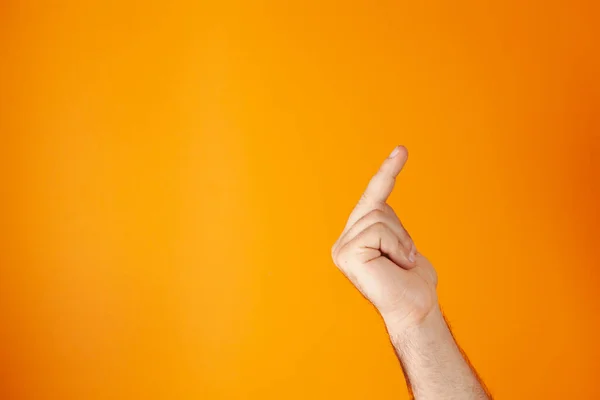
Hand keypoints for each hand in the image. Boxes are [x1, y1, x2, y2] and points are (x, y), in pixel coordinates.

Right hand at [331, 146, 437, 329]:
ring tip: (401, 264)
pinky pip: (377, 230)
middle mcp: (343, 241)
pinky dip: (396, 245)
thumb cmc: (412, 281)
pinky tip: (395, 265)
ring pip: (378, 217)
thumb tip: (379, 203)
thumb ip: (386, 223)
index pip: (372, 197)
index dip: (386, 172)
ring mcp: (342, 248)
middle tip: (406, 258)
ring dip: (400, 240)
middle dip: (400, 229)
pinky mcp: (346, 254)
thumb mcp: (401, 242)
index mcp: (354, 237)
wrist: (415, 309)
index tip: (401, 149)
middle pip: (375, 205)